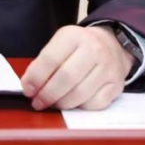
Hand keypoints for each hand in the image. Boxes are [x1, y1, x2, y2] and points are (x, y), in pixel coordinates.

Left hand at [20, 25, 134, 110]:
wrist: (112, 44)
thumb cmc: (79, 47)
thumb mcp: (60, 44)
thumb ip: (43, 62)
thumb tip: (29, 85)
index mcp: (74, 36)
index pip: (50, 59)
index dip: (36, 78)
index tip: (28, 90)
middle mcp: (93, 49)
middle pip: (65, 78)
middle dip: (47, 95)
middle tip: (38, 103)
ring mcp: (108, 68)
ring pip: (80, 95)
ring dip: (61, 104)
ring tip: (53, 104)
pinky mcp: (117, 85)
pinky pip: (94, 104)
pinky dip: (80, 108)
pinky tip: (74, 103)